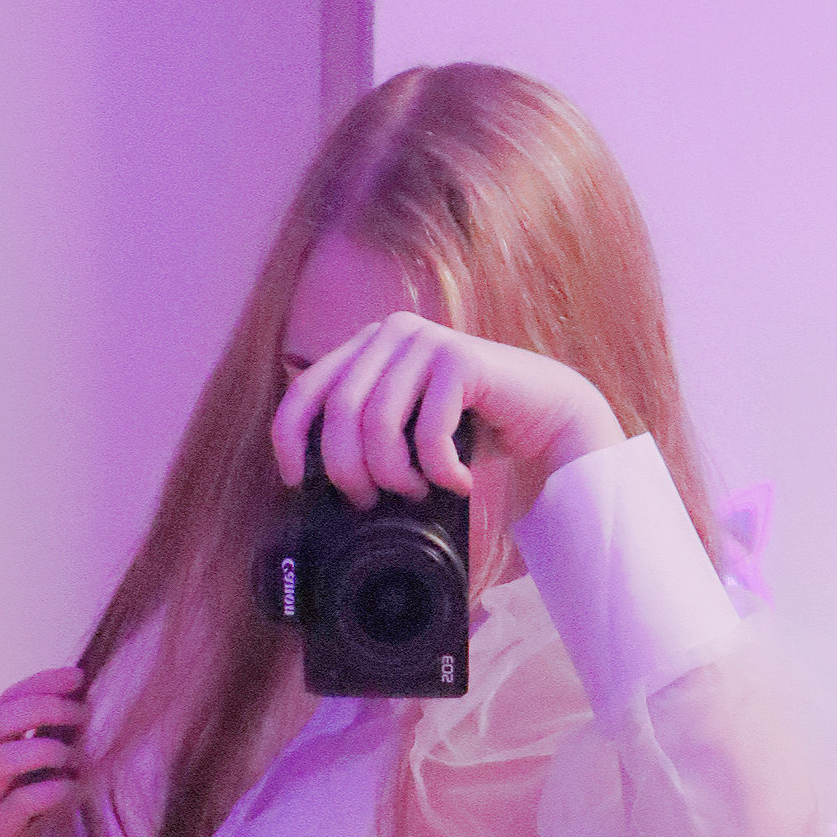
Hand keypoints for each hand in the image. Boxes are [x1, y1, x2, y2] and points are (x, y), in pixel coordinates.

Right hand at [0, 666, 89, 836]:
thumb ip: (70, 727)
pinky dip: (48, 791)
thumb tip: (89, 684)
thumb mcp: (74, 758)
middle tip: (83, 715)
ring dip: (45, 750)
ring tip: (79, 761)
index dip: (40, 683)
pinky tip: (73, 790)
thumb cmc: (78, 809)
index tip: (79, 678)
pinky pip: (15, 804)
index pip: (5, 701)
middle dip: (42, 710)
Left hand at [272, 318, 619, 516]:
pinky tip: (459, 482)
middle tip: (372, 502)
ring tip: (417, 493)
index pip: (305, 389)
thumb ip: (365, 438)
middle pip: (339, 413)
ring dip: (394, 475)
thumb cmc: (471, 433)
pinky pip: (428, 431)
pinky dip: (440, 471)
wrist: (546, 417)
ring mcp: (426, 341)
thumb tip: (313, 484)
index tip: (300, 483)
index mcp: (366, 348)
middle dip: (349, 472)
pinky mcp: (461, 359)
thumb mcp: (405, 434)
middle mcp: (391, 334)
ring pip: (377, 423)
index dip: (290, 440)